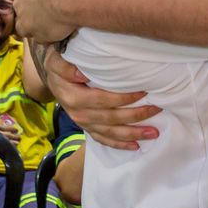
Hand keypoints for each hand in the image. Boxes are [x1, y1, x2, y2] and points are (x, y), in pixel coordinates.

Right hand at [0, 116, 20, 145]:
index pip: (7, 128)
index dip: (12, 129)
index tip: (16, 130)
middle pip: (8, 136)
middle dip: (15, 137)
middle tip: (20, 138)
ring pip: (5, 142)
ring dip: (12, 143)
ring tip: (16, 144)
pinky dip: (4, 147)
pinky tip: (7, 148)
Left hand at [4, 0, 77, 43]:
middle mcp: (19, 3)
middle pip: (17, 9)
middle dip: (26, 9)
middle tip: (41, 6)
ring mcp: (28, 21)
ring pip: (24, 28)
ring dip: (33, 25)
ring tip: (47, 22)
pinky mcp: (40, 35)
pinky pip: (42, 38)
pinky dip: (48, 35)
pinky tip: (57, 31)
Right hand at [43, 48, 159, 150]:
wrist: (51, 76)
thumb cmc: (59, 64)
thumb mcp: (56, 61)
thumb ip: (66, 67)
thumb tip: (82, 74)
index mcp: (73, 97)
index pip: (102, 100)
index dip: (123, 98)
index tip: (143, 92)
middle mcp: (79, 114)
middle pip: (111, 118)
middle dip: (136, 116)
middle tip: (157, 110)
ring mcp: (83, 123)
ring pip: (110, 133)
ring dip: (133, 134)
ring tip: (154, 133)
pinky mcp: (87, 128)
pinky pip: (103, 140)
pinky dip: (120, 145)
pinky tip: (136, 146)